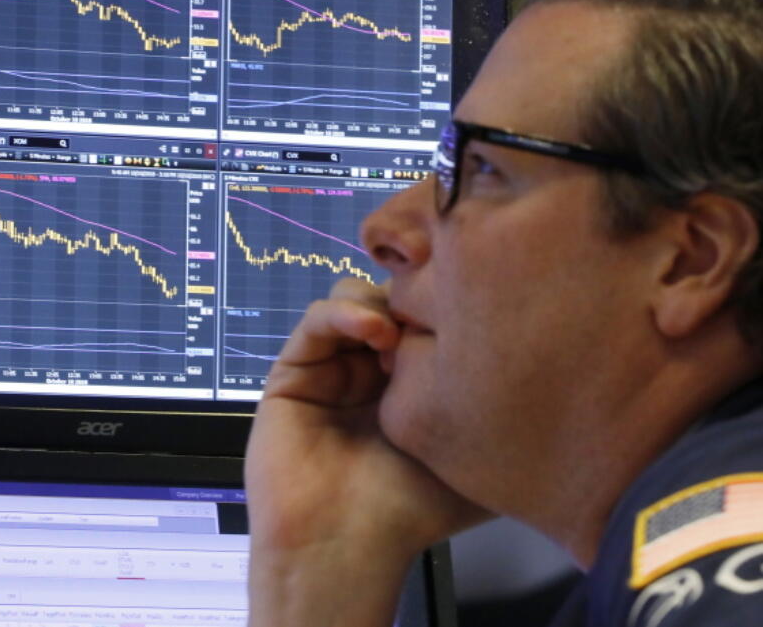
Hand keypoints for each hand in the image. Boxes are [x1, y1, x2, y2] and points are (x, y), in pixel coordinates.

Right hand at [244, 277, 485, 626]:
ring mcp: (330, 368)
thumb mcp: (478, 456)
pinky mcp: (293, 370)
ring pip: (353, 297)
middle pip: (390, 298)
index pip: (426, 317)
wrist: (346, 542)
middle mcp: (369, 370)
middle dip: (413, 298)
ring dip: (380, 304)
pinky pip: (317, 320)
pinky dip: (346, 313)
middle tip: (434, 321)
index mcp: (411, 385)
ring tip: (401, 340)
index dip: (446, 305)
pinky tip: (374, 333)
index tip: (471, 312)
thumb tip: (545, 375)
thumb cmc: (409, 510)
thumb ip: (504, 414)